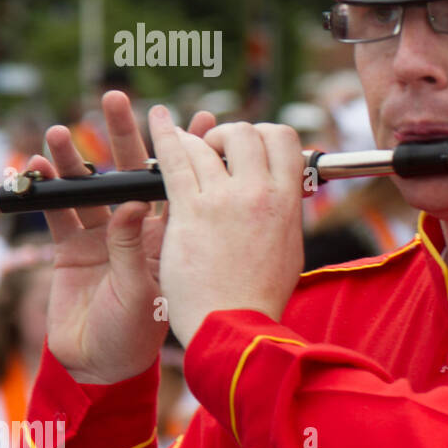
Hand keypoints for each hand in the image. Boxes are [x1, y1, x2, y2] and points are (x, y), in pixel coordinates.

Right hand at [38, 91, 215, 383]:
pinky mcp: (70, 248)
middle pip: (132, 172)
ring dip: (74, 158)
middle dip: (124, 135)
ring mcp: (104, 235)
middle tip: (117, 99)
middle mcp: (139, 228)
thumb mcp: (144, 291)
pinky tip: (34, 168)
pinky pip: (57, 212)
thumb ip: (134, 247)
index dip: (190, 150)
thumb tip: (134, 203)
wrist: (103, 365)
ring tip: (58, 130)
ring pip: (90, 186)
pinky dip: (45, 190)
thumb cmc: (138, 334)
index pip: (182, 183)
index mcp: (170, 235)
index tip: (202, 115)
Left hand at [151, 109, 304, 344]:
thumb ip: (284, 214)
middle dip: (228, 135)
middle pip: (246, 132)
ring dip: (194, 139)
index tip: (249, 150)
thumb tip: (286, 194)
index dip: (264, 135)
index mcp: (287, 201)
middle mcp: (259, 193)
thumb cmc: (260, 295)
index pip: (285, 139)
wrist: (234, 324)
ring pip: (207, 144)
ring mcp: (223, 199)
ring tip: (184, 144)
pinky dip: (164, 136)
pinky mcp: (190, 211)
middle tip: (215, 153)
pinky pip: (174, 160)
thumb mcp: (290, 248)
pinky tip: (157, 122)